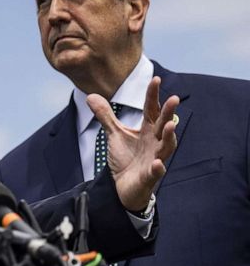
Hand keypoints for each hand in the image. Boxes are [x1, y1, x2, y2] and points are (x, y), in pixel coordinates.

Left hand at [88, 77, 178, 211]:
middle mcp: (154, 142)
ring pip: (166, 146)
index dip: (153, 95)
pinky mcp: (150, 175)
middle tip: (174, 98)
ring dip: (169, 136)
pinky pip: (156, 171)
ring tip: (171, 125)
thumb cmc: (125, 158)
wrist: (124, 186)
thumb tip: (92, 96)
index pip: (151, 110)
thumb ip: (106, 116)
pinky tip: (157, 163)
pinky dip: (157, 168)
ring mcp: (155, 158)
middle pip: (163, 125)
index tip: (155, 79)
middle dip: (169, 112)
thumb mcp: (114, 134)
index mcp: (147, 131)